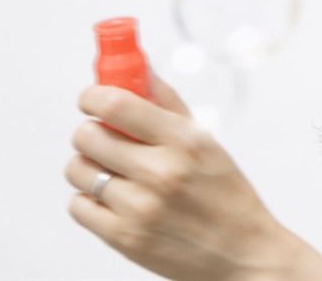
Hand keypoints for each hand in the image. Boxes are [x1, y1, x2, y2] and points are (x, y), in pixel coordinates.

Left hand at [65, 71, 296, 280]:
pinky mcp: (123, 239)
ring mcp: (139, 208)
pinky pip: (78, 205)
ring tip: (112, 172)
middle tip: (106, 138)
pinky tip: (113, 200)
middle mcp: (160, 173)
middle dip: (91, 131)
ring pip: (78, 169)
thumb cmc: (225, 194)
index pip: (117, 104)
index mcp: (184, 141)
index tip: (91, 98)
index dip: (93, 95)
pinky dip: (89, 200)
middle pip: (87, 135)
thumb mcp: (206, 143)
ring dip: (88, 166)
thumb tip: (139, 67)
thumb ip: (168, 104)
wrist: (243, 254)